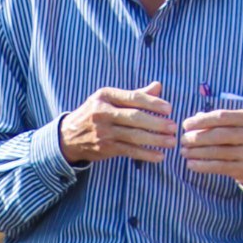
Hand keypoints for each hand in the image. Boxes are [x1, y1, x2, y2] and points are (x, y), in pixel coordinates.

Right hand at [59, 83, 177, 165]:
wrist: (69, 135)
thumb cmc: (95, 113)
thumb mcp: (109, 99)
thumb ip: (134, 94)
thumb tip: (158, 86)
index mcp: (106, 96)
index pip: (133, 97)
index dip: (153, 103)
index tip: (169, 109)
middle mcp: (103, 112)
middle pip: (135, 117)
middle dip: (156, 123)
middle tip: (173, 127)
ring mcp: (104, 131)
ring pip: (134, 136)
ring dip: (155, 140)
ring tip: (171, 142)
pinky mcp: (105, 148)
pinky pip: (130, 151)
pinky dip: (146, 154)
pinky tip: (159, 156)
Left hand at [180, 107, 242, 188]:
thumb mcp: (238, 125)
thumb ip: (218, 120)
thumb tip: (194, 119)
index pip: (221, 116)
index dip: (201, 121)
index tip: (185, 125)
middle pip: (218, 134)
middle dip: (197, 137)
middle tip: (183, 140)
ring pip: (217, 152)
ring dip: (196, 152)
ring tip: (184, 152)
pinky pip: (219, 167)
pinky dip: (202, 166)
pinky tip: (190, 164)